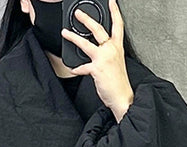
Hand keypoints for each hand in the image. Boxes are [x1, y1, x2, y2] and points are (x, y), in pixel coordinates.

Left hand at [60, 0, 133, 121]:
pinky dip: (77, 68)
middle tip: (77, 13)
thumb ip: (107, 53)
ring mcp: (104, 58)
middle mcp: (111, 50)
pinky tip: (73, 69)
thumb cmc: (119, 82)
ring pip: (85, 43)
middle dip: (86, 19)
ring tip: (65, 33)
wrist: (122, 97)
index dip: (115, 11)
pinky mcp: (97, 69)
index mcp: (117, 47)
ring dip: (73, 37)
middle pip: (98, 29)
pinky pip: (83, 67)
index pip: (118, 25)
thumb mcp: (116, 63)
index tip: (111, 1)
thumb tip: (95, 50)